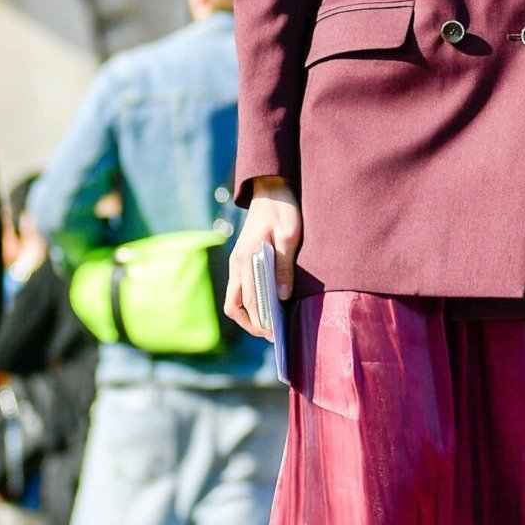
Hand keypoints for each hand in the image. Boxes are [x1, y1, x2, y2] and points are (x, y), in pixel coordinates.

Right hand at [225, 178, 301, 337]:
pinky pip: (239, 289)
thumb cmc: (283, 210)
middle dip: (253, 323)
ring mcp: (236, 262)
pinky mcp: (240, 260)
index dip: (261, 320)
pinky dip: (249, 303)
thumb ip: (284, 266)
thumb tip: (282, 296)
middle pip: (235, 305)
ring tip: (270, 326)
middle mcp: (237, 263)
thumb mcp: (289, 236)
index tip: (274, 334)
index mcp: (247, 257)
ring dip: (248, 315)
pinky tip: (267, 307)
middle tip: (273, 335)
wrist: (270, 189)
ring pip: (234, 299)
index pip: (249, 300)